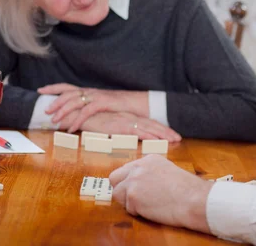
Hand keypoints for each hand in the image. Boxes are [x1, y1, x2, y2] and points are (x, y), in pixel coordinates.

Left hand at [38, 83, 148, 131]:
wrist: (136, 103)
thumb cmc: (119, 106)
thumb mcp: (101, 104)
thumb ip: (89, 106)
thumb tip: (76, 113)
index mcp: (88, 91)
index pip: (67, 86)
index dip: (53, 87)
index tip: (40, 90)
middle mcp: (90, 92)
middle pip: (67, 93)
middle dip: (55, 101)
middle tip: (45, 110)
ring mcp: (96, 96)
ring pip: (75, 102)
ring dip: (63, 111)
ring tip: (55, 121)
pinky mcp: (103, 103)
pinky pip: (86, 112)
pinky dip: (77, 120)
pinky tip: (71, 128)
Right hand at [59, 111, 180, 141]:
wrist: (76, 114)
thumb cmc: (89, 122)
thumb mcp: (106, 127)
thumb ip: (117, 131)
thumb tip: (125, 140)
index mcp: (126, 118)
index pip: (147, 123)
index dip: (160, 129)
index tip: (172, 135)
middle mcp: (128, 117)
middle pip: (151, 124)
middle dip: (166, 131)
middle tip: (178, 137)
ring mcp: (124, 121)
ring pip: (148, 127)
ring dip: (161, 134)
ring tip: (173, 139)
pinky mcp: (118, 126)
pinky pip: (137, 131)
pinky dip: (148, 135)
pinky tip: (156, 140)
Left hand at [109, 155, 212, 232]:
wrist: (193, 199)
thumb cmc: (188, 190)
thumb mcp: (168, 171)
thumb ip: (151, 173)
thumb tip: (142, 183)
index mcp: (149, 159)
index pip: (127, 169)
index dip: (130, 181)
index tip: (138, 189)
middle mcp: (138, 167)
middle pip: (115, 178)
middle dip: (121, 189)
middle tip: (134, 198)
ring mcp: (134, 181)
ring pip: (118, 194)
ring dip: (129, 202)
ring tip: (148, 205)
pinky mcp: (133, 196)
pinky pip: (127, 208)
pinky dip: (138, 212)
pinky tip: (153, 209)